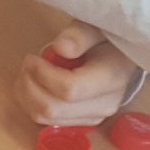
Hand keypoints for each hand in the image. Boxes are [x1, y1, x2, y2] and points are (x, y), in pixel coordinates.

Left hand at [17, 21, 141, 125]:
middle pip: (53, 108)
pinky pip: (47, 121)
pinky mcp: (83, 122)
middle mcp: (105, 104)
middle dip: (30, 86)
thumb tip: (62, 47)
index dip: (43, 75)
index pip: (69, 89)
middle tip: (28, 64)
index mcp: (111, 78)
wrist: (121, 57)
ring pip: (46, 118)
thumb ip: (79, 35)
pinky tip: (35, 85)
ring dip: (28, 95)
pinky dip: (33, 104)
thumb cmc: (106, 39)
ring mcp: (95, 117)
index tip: (32, 58)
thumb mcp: (95, 27)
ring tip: (29, 72)